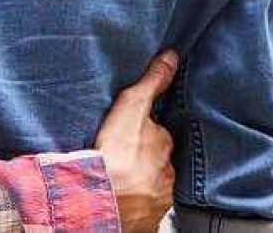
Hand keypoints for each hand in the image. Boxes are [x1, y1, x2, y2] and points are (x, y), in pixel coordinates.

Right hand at [93, 50, 178, 232]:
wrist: (99, 204)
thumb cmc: (115, 155)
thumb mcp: (132, 106)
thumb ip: (152, 82)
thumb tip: (172, 56)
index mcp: (165, 146)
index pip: (160, 135)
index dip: (148, 132)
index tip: (134, 134)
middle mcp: (168, 174)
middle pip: (158, 161)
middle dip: (146, 159)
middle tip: (126, 157)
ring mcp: (158, 200)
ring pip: (152, 186)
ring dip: (141, 182)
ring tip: (122, 180)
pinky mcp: (145, 222)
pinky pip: (143, 210)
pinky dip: (135, 205)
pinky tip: (122, 201)